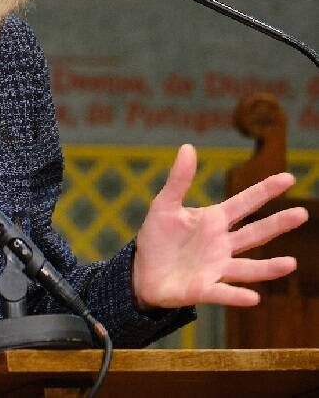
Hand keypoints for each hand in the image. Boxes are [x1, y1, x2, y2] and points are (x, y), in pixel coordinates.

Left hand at [133, 143, 308, 309]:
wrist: (141, 272)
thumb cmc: (157, 238)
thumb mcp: (164, 205)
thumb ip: (178, 180)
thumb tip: (188, 147)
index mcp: (214, 221)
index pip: (244, 203)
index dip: (264, 191)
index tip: (289, 177)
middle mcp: (222, 245)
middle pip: (254, 233)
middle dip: (277, 224)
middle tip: (302, 213)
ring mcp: (216, 268)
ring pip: (247, 268)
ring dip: (268, 268)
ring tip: (290, 263)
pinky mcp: (203, 289)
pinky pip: (223, 293)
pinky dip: (236, 296)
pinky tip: (253, 298)